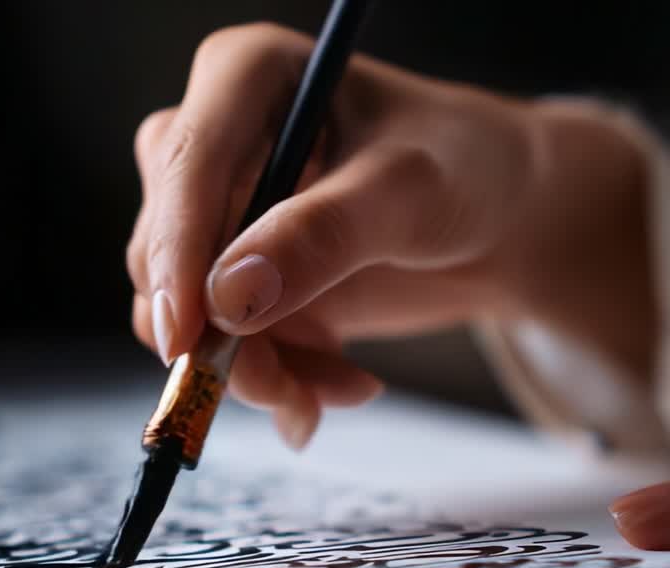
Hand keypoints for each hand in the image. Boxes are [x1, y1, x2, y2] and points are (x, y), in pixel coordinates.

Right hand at [126, 23, 653, 448]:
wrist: (502, 217)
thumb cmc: (466, 168)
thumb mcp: (409, 192)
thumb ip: (323, 235)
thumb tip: (227, 296)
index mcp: (246, 77)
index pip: (184, 163)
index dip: (175, 253)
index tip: (187, 336)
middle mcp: (217, 143)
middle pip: (166, 250)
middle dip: (226, 335)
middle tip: (295, 389)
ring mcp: (224, 216)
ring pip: (190, 315)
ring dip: (260, 372)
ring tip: (345, 386)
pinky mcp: (243, 277)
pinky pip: (227, 347)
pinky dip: (281, 381)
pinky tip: (345, 381)